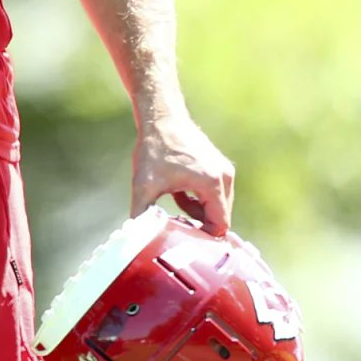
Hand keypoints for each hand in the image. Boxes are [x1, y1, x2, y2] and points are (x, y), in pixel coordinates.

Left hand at [132, 112, 234, 235]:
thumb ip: (142, 214)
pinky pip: (213, 194)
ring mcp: (223, 170)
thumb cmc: (154, 148)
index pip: (220, 225)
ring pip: (217, 206)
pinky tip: (178, 196)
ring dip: (197, 212)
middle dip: (200, 226)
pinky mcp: (218, 166)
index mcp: (212, 183)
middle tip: (176, 230)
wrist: (161, 117)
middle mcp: (224, 177)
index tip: (186, 243)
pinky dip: (198, 200)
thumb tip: (136, 238)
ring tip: (174, 211)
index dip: (205, 238)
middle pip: (220, 217)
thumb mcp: (143, 185)